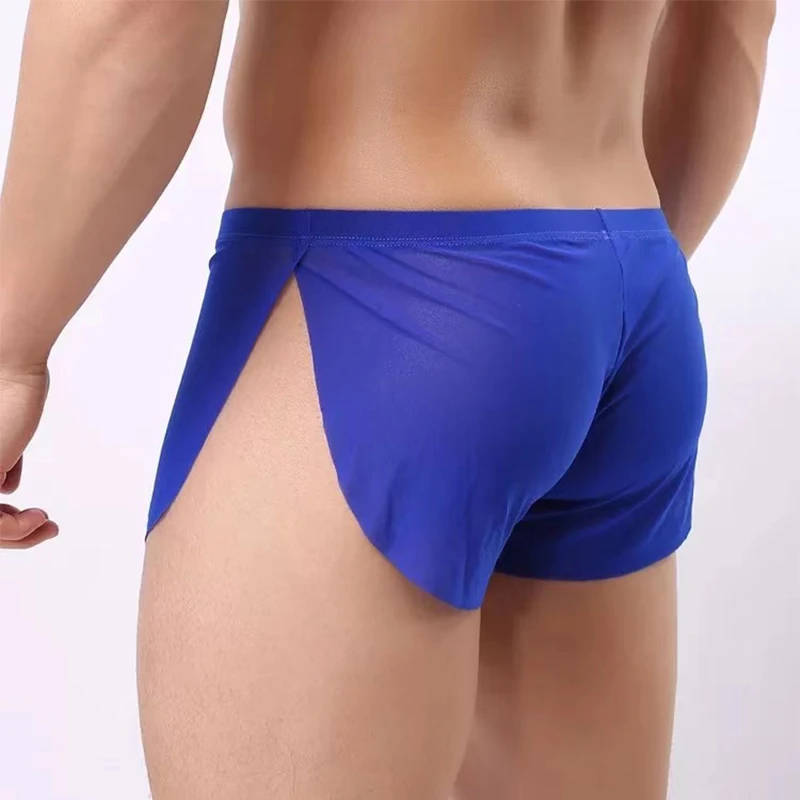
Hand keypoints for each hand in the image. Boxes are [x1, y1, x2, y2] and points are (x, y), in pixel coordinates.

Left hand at [0, 364, 57, 547]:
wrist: (7, 368)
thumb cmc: (8, 391)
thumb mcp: (5, 438)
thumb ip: (3, 462)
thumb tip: (6, 489)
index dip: (1, 517)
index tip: (26, 513)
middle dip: (10, 533)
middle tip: (42, 527)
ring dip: (18, 534)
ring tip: (43, 523)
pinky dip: (18, 529)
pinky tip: (39, 518)